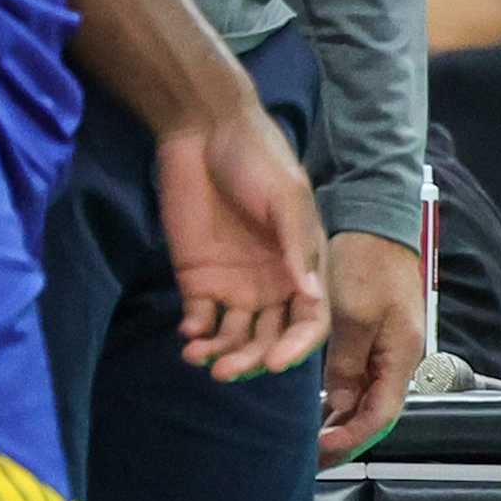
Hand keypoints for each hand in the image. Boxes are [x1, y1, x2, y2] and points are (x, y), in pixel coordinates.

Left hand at [158, 104, 329, 384]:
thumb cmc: (257, 157)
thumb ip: (296, 246)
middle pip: (270, 340)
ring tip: (200, 357)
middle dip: (253, 361)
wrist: (203, 129)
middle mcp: (272, 284)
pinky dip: (197, 335)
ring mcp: (235, 283)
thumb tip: (312, 296)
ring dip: (222, 355)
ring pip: (236, 338)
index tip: (276, 362)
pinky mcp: (199, 278)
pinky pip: (201, 320)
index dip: (297, 347)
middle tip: (228, 370)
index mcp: (302, 267)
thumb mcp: (286, 196)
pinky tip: (188, 336)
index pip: (309, 322)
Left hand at [318, 233, 423, 467]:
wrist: (375, 218)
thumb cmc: (369, 260)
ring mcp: (384, 344)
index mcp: (401, 355)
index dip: (352, 438)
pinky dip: (335, 392)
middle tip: (309, 458)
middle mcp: (396, 356)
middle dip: (343, 437)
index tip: (321, 449)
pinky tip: (314, 401)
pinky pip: (354, 373)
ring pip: (362, 395)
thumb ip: (348, 362)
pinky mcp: (368, 331)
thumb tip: (340, 406)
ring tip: (306, 439)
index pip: (381, 415)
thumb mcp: (354, 313)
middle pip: (373, 411)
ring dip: (337, 417)